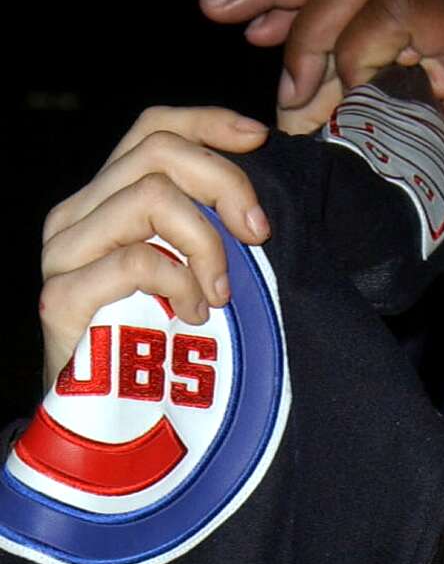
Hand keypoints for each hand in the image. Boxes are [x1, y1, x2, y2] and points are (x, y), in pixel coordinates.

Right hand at [40, 107, 269, 388]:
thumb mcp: (198, 280)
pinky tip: (195, 317)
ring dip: (206, 245)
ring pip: (150, 197)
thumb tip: (260, 198)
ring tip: (220, 296)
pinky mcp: (62, 300)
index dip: (207, 123)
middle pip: (157, 154)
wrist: (120, 439)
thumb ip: (210, 233)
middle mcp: (77, 218)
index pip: (152, 130)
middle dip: (224, 184)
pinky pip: (138, 258)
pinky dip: (181, 283)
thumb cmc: (168, 361)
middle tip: (258, 236)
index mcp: (107, 203)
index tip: (259, 138)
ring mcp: (63, 256)